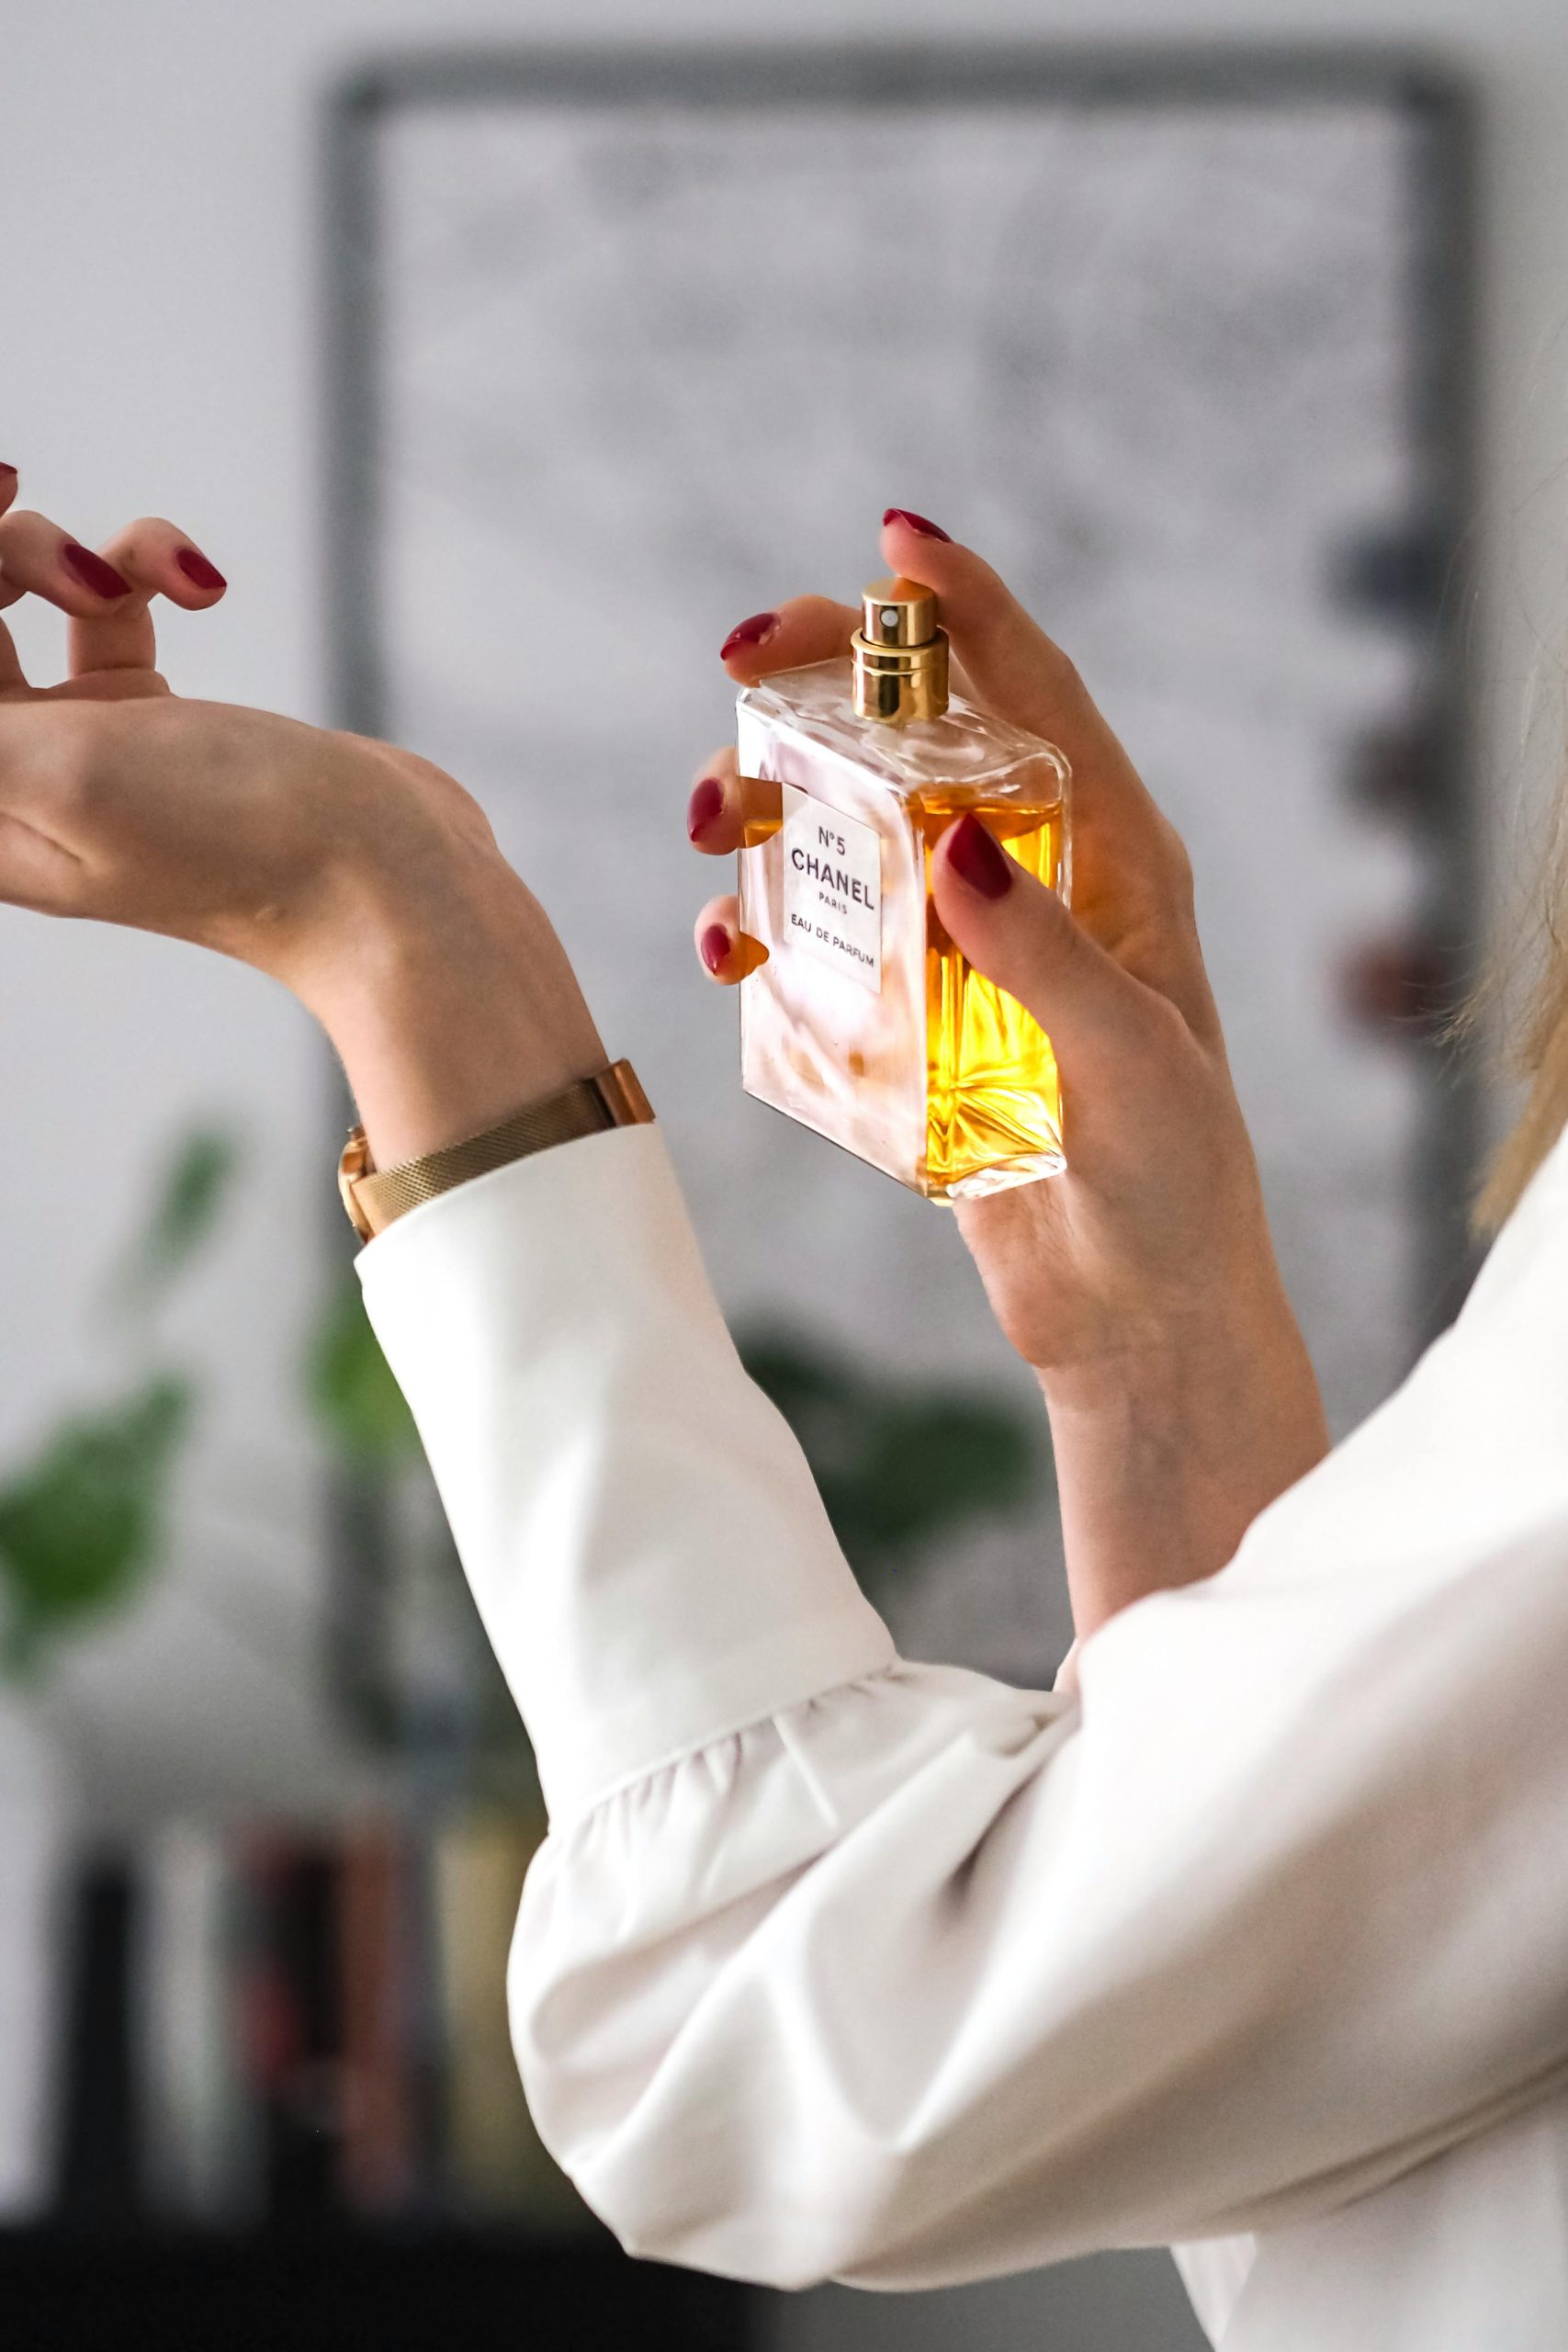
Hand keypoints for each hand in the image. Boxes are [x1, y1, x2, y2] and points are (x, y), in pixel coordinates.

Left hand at [0, 466, 601, 1165]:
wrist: (387, 880)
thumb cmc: (234, 843)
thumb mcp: (60, 773)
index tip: (4, 491)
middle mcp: (16, 778)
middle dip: (10, 550)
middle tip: (83, 566)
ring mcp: (88, 743)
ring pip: (34, 591)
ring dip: (95, 556)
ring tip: (159, 586)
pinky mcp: (160, 717)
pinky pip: (121, 600)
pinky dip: (159, 571)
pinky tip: (210, 588)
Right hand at [690, 512, 1327, 1632]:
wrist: (1134, 1317)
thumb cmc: (1170, 1186)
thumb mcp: (1127, 1063)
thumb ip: (1042, 952)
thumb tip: (948, 836)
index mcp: (1117, 863)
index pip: (1040, 699)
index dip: (968, 611)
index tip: (892, 540)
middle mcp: (1036, 885)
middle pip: (921, 741)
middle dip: (828, 688)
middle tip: (740, 662)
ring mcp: (964, 952)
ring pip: (849, 834)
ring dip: (772, 807)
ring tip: (709, 819)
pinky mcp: (910, 1025)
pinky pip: (819, 950)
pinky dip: (761, 935)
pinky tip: (727, 951)